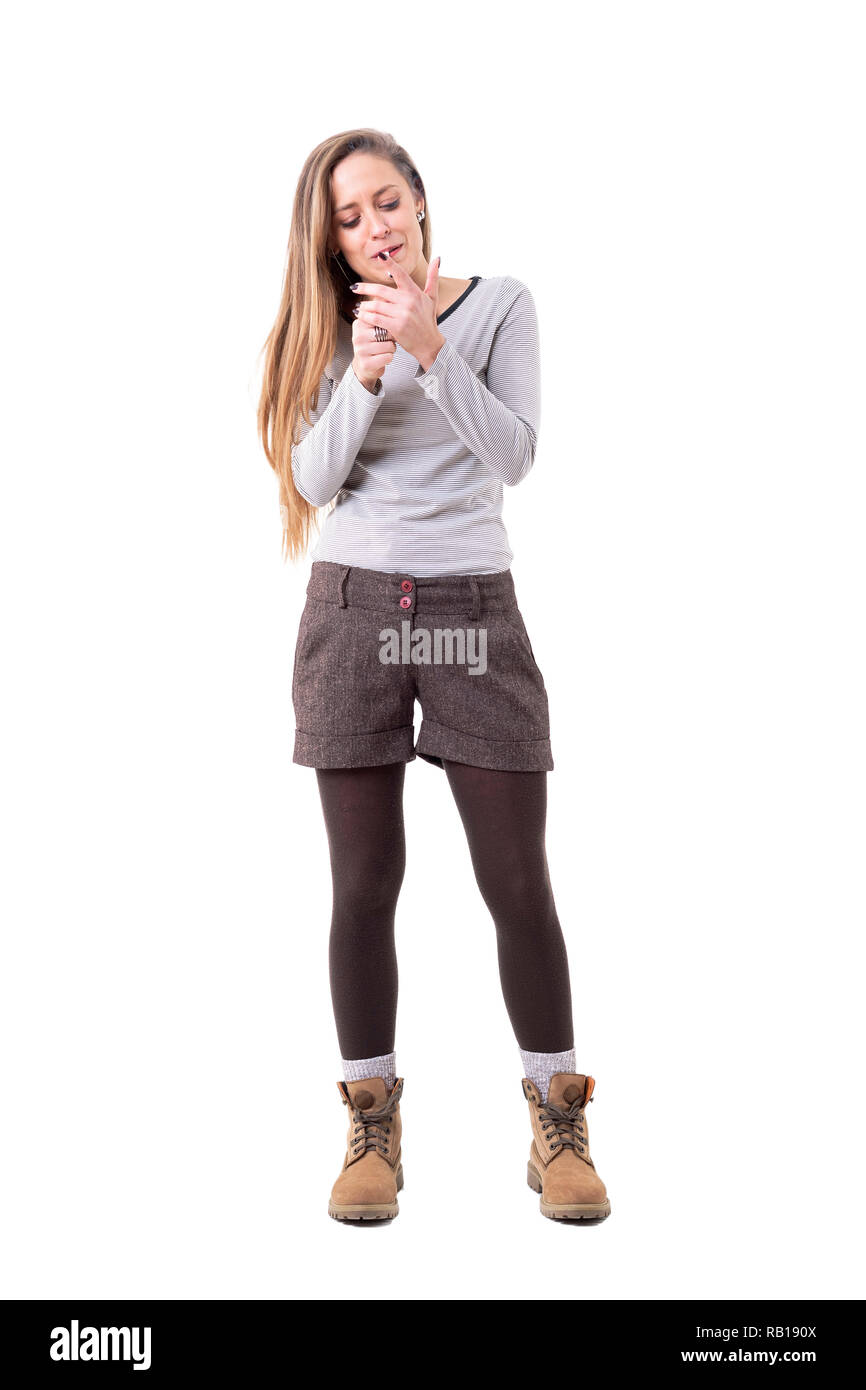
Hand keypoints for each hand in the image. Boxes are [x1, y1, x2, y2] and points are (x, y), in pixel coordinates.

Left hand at [351, 253, 445, 369]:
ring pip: (376, 305)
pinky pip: (376, 319)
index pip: (401, 274)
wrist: (429, 344)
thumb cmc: (428, 320)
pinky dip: (366, 316)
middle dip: (365, 288)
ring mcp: (402, 314)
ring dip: (364, 305)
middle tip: (354, 287)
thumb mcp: (432, 298)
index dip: (390, 263)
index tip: (380, 256)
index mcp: (414, 292)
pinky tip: (361, 315)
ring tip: (358, 306)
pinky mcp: (396, 327)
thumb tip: (437, 258)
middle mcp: (408, 301)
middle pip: (381, 290)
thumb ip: (433, 277)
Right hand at [351, 309, 396, 392]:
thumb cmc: (373, 344)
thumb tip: (386, 294)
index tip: (387, 327)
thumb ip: (379, 311)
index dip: (389, 322)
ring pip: (389, 346)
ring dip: (391, 349)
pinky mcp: (366, 363)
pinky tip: (383, 357)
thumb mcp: (374, 326)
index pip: (379, 316)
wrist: (365, 366)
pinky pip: (388, 357)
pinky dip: (389, 358)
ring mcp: (361, 350)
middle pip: (387, 331)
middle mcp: (358, 335)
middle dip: (391, 337)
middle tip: (385, 340)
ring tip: (384, 349)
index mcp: (359, 323)